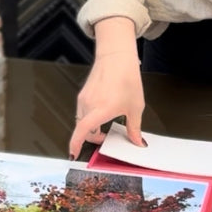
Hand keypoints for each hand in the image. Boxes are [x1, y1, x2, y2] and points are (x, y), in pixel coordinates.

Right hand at [69, 32, 146, 158]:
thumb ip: (134, 128)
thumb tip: (137, 142)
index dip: (76, 145)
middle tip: (106, 137)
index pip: (82, 132)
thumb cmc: (127, 79)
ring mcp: (83, 99)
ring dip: (91, 126)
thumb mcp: (136, 107)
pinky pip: (83, 110)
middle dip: (93, 137)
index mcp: (101, 110)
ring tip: (107, 122)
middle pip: (84, 129)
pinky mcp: (83, 93)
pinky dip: (90, 116)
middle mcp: (88, 105)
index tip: (75, 154)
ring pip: (82, 120)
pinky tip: (103, 110)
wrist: (117, 57)